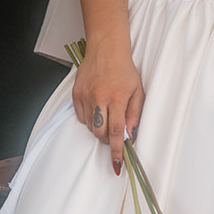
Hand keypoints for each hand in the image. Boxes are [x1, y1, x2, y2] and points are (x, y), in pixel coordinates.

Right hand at [72, 42, 143, 174]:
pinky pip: (81, 117)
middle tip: (114, 133)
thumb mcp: (137, 90)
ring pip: (90, 127)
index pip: (116, 132)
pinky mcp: (76, 94)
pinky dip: (89, 118)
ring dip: (99, 128)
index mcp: (117, 98)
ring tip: (106, 113)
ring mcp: (85, 96)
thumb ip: (135, 114)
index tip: (117, 165)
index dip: (116, 151)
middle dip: (107, 140)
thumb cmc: (124, 69)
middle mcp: (99, 98)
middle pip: (100, 133)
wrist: (106, 48)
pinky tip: (96, 107)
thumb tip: (130, 135)